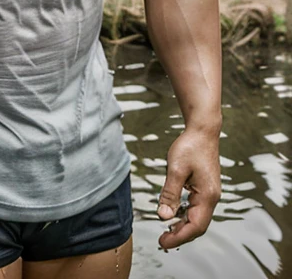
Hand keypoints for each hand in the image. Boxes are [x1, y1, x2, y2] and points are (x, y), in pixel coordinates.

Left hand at [156, 127, 220, 250]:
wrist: (202, 130)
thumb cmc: (190, 146)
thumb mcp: (176, 169)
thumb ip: (170, 194)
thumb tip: (163, 216)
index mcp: (208, 196)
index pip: (195, 226)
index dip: (179, 237)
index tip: (163, 242)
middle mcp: (212, 198)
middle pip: (197, 225)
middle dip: (180, 235)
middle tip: (162, 240)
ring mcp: (209, 193)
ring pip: (197, 217)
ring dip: (182, 225)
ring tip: (166, 230)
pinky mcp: (205, 188)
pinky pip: (195, 208)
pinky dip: (185, 214)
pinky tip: (173, 213)